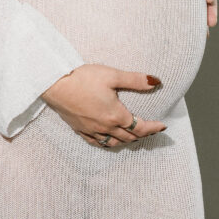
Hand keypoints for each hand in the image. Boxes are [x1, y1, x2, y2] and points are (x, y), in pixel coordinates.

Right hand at [42, 64, 165, 147]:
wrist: (55, 84)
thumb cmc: (83, 78)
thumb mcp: (112, 75)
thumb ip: (136, 80)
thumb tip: (156, 82)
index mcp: (116, 115)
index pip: (140, 127)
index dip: (153, 128)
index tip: (163, 126)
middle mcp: (105, 127)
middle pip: (129, 137)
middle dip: (143, 134)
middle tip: (151, 130)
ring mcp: (92, 130)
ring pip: (114, 143)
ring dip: (127, 141)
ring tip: (133, 136)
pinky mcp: (80, 129)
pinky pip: (97, 143)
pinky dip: (108, 143)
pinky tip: (109, 140)